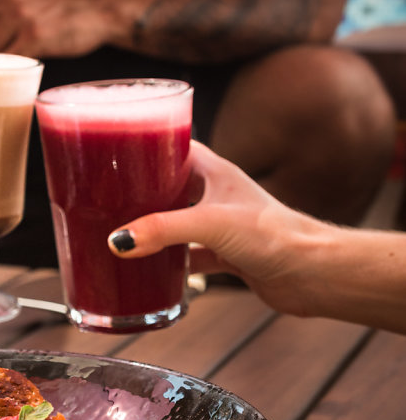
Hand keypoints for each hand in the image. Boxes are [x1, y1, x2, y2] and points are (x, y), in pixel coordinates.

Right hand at [108, 141, 322, 315]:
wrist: (312, 273)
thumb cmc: (275, 234)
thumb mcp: (210, 223)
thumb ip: (162, 230)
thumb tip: (119, 241)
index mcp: (212, 171)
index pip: (172, 146)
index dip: (145, 146)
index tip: (114, 153)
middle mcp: (215, 194)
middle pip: (168, 186)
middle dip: (140, 193)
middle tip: (107, 198)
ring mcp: (220, 225)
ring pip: (175, 223)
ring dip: (152, 230)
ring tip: (120, 234)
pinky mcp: (225, 254)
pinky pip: (188, 256)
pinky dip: (170, 264)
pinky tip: (152, 272)